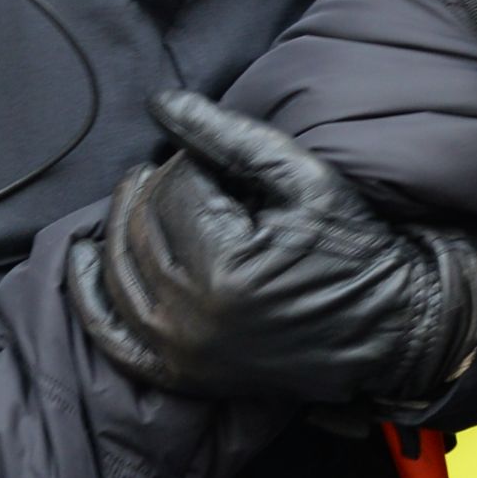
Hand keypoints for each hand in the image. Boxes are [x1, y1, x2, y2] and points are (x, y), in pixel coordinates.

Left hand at [71, 91, 476, 417]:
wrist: (391, 329)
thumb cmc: (355, 249)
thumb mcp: (304, 180)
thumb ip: (229, 138)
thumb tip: (161, 102)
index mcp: (223, 269)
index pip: (173, 187)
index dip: (194, 161)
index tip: (226, 164)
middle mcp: (190, 318)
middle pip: (139, 225)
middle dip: (158, 189)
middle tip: (193, 176)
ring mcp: (180, 353)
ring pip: (118, 267)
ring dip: (123, 224)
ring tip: (149, 198)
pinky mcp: (180, 375)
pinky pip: (110, 333)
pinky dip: (89, 293)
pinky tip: (84, 254)